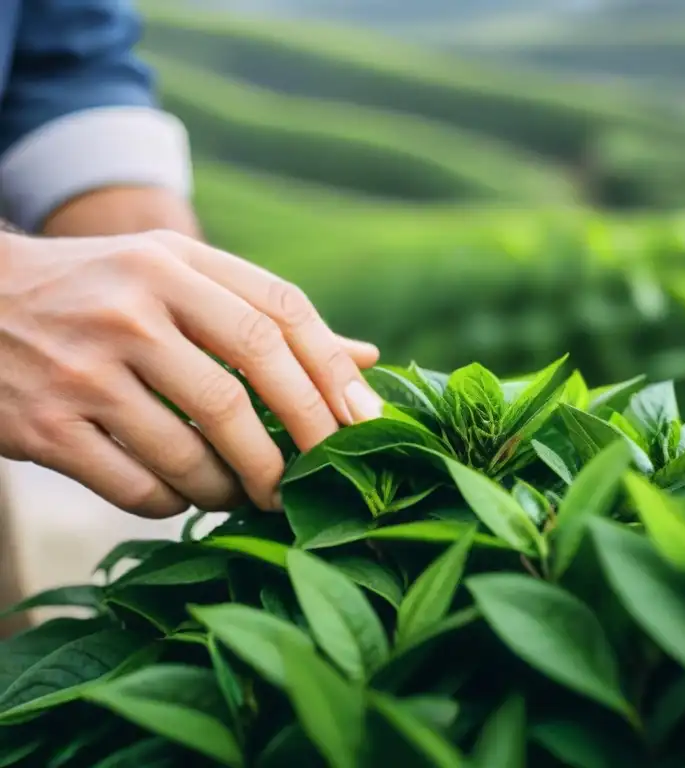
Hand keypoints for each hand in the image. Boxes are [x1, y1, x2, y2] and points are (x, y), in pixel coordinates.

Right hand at [0, 229, 382, 517]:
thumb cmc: (97, 293)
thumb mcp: (175, 278)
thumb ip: (265, 316)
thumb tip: (366, 358)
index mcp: (174, 262)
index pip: (281, 314)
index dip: (332, 374)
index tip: (363, 422)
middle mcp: (132, 306)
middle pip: (244, 387)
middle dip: (297, 444)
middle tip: (315, 479)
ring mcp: (84, 366)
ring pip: (193, 449)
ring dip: (235, 486)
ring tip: (249, 492)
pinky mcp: (45, 426)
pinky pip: (137, 487)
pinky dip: (175, 504)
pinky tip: (184, 497)